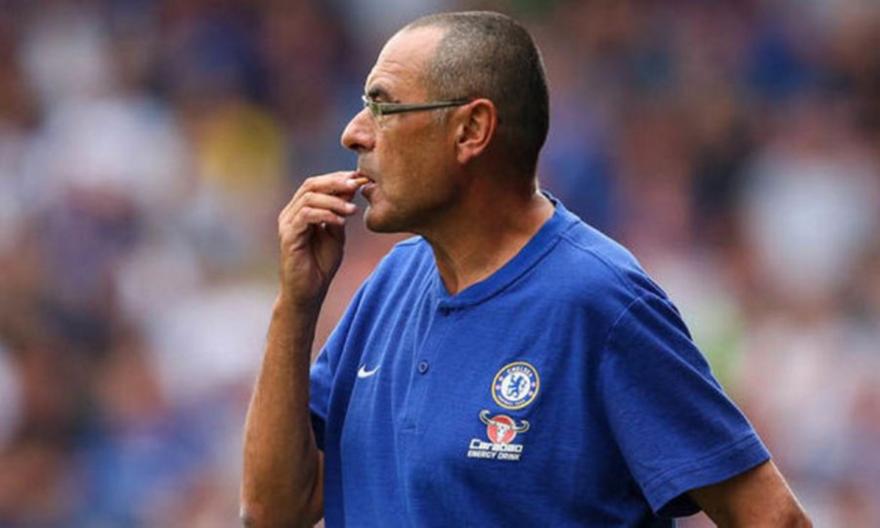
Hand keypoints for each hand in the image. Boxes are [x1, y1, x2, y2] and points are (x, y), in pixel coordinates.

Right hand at [277, 171, 363, 308]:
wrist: (309, 292)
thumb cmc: (321, 264)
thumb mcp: (336, 233)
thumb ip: (340, 212)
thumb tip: (352, 188)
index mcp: (300, 210)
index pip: (316, 184)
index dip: (337, 177)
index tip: (359, 178)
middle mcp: (290, 213)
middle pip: (311, 185)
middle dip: (336, 182)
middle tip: (357, 185)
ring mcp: (287, 224)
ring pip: (309, 198)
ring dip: (334, 200)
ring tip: (353, 210)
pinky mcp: (288, 237)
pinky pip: (306, 216)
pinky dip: (326, 214)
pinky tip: (341, 221)